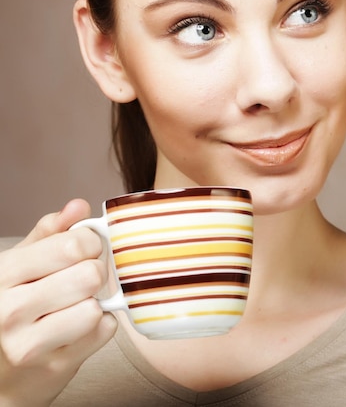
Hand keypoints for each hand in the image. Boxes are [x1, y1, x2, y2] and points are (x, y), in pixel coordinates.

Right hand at [0, 200, 117, 406]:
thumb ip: (50, 232)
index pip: (72, 245)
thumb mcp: (22, 264)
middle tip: (82, 279)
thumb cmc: (16, 305)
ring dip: (95, 303)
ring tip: (77, 304)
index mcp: (3, 275)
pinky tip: (81, 327)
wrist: (2, 370)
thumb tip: (78, 206)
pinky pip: (104, 331)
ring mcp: (30, 344)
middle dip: (94, 273)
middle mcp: (9, 310)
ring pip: (95, 308)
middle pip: (89, 275)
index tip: (85, 250)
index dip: (90, 243)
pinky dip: (101, 325)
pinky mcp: (55, 367)